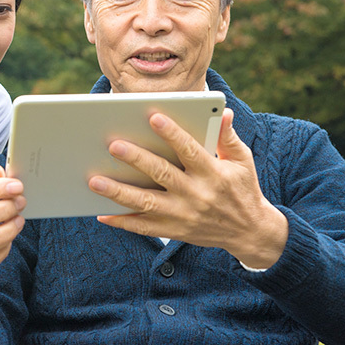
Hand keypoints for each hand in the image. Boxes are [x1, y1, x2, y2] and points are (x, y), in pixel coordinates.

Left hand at [88, 108, 287, 268]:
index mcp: (213, 174)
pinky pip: (144, 228)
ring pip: (146, 203)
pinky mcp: (174, 230)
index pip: (190, 150)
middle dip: (137, 159)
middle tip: (113, 144)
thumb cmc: (242, 188)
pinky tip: (101, 213)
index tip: (153, 116)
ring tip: (94, 181)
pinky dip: (122, 222)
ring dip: (119, 192)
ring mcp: (183, 215)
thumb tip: (225, 112)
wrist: (250, 232)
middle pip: (162, 174)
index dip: (172, 133)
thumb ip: (228, 136)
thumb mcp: (242, 160)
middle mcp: (196, 195)